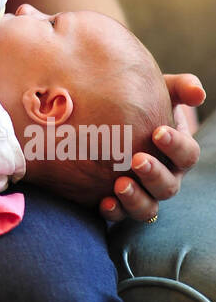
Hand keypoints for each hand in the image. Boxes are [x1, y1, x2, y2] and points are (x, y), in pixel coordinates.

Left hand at [100, 73, 205, 224]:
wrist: (114, 117)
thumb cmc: (144, 102)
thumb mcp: (162, 92)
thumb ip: (181, 88)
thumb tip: (199, 93)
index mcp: (179, 153)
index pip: (187, 154)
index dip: (176, 145)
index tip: (157, 132)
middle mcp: (166, 177)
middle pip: (169, 186)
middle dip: (154, 174)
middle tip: (136, 160)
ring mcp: (144, 193)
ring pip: (149, 207)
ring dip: (135, 199)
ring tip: (119, 185)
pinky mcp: (120, 201)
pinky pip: (121, 214)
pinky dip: (114, 211)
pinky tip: (104, 203)